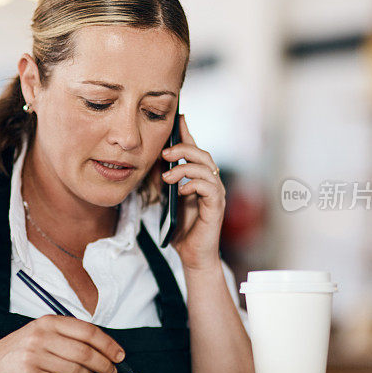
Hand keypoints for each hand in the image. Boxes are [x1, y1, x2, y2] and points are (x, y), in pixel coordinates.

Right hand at [0, 315, 124, 372]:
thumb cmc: (24, 347)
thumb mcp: (44, 330)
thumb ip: (70, 334)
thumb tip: (105, 347)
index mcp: (49, 321)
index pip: (88, 331)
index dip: (108, 344)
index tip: (119, 354)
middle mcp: (42, 336)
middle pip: (85, 352)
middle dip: (104, 364)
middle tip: (111, 370)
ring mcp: (35, 356)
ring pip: (76, 370)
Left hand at [161, 114, 225, 270]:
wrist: (191, 254)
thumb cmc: (181, 227)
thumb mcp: (167, 198)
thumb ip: (164, 179)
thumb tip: (155, 160)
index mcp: (199, 178)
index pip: (195, 149)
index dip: (187, 133)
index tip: (178, 118)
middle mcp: (211, 182)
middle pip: (202, 155)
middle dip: (183, 149)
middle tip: (164, 154)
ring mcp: (215, 194)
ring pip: (207, 168)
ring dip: (185, 167)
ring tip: (167, 176)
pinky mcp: (216, 207)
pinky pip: (210, 188)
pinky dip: (194, 184)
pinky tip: (181, 190)